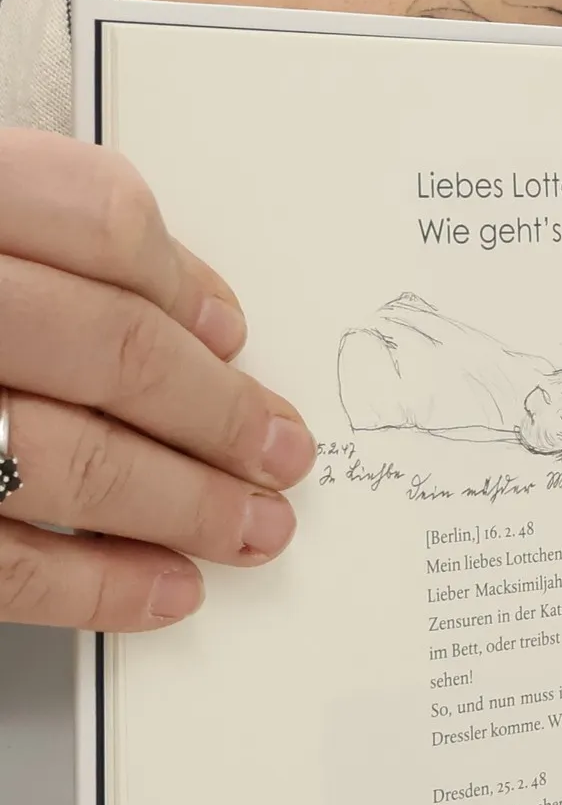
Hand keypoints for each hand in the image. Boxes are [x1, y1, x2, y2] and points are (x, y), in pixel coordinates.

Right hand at [0, 129, 314, 630]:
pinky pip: (4, 563)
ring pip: (66, 459)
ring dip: (185, 505)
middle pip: (108, 347)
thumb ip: (46, 243)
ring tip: (257, 529)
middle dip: (220, 413)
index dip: (184, 283)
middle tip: (290, 455)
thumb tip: (202, 323)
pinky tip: (168, 589)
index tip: (238, 337)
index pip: (95, 215)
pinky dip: (98, 587)